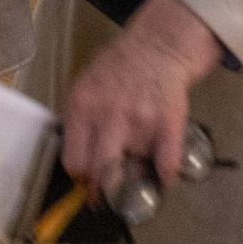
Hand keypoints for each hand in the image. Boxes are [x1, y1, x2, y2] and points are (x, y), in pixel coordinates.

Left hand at [60, 0, 221, 196]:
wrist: (156, 48)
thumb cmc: (115, 70)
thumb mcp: (84, 87)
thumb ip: (78, 122)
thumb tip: (75, 166)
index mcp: (81, 106)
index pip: (73, 161)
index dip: (80, 177)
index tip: (86, 182)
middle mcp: (108, 115)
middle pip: (100, 174)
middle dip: (104, 191)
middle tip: (108, 195)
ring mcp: (140, 121)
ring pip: (133, 174)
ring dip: (135, 181)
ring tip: (135, 175)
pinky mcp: (169, 125)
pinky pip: (166, 169)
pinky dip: (165, 180)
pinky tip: (161, 177)